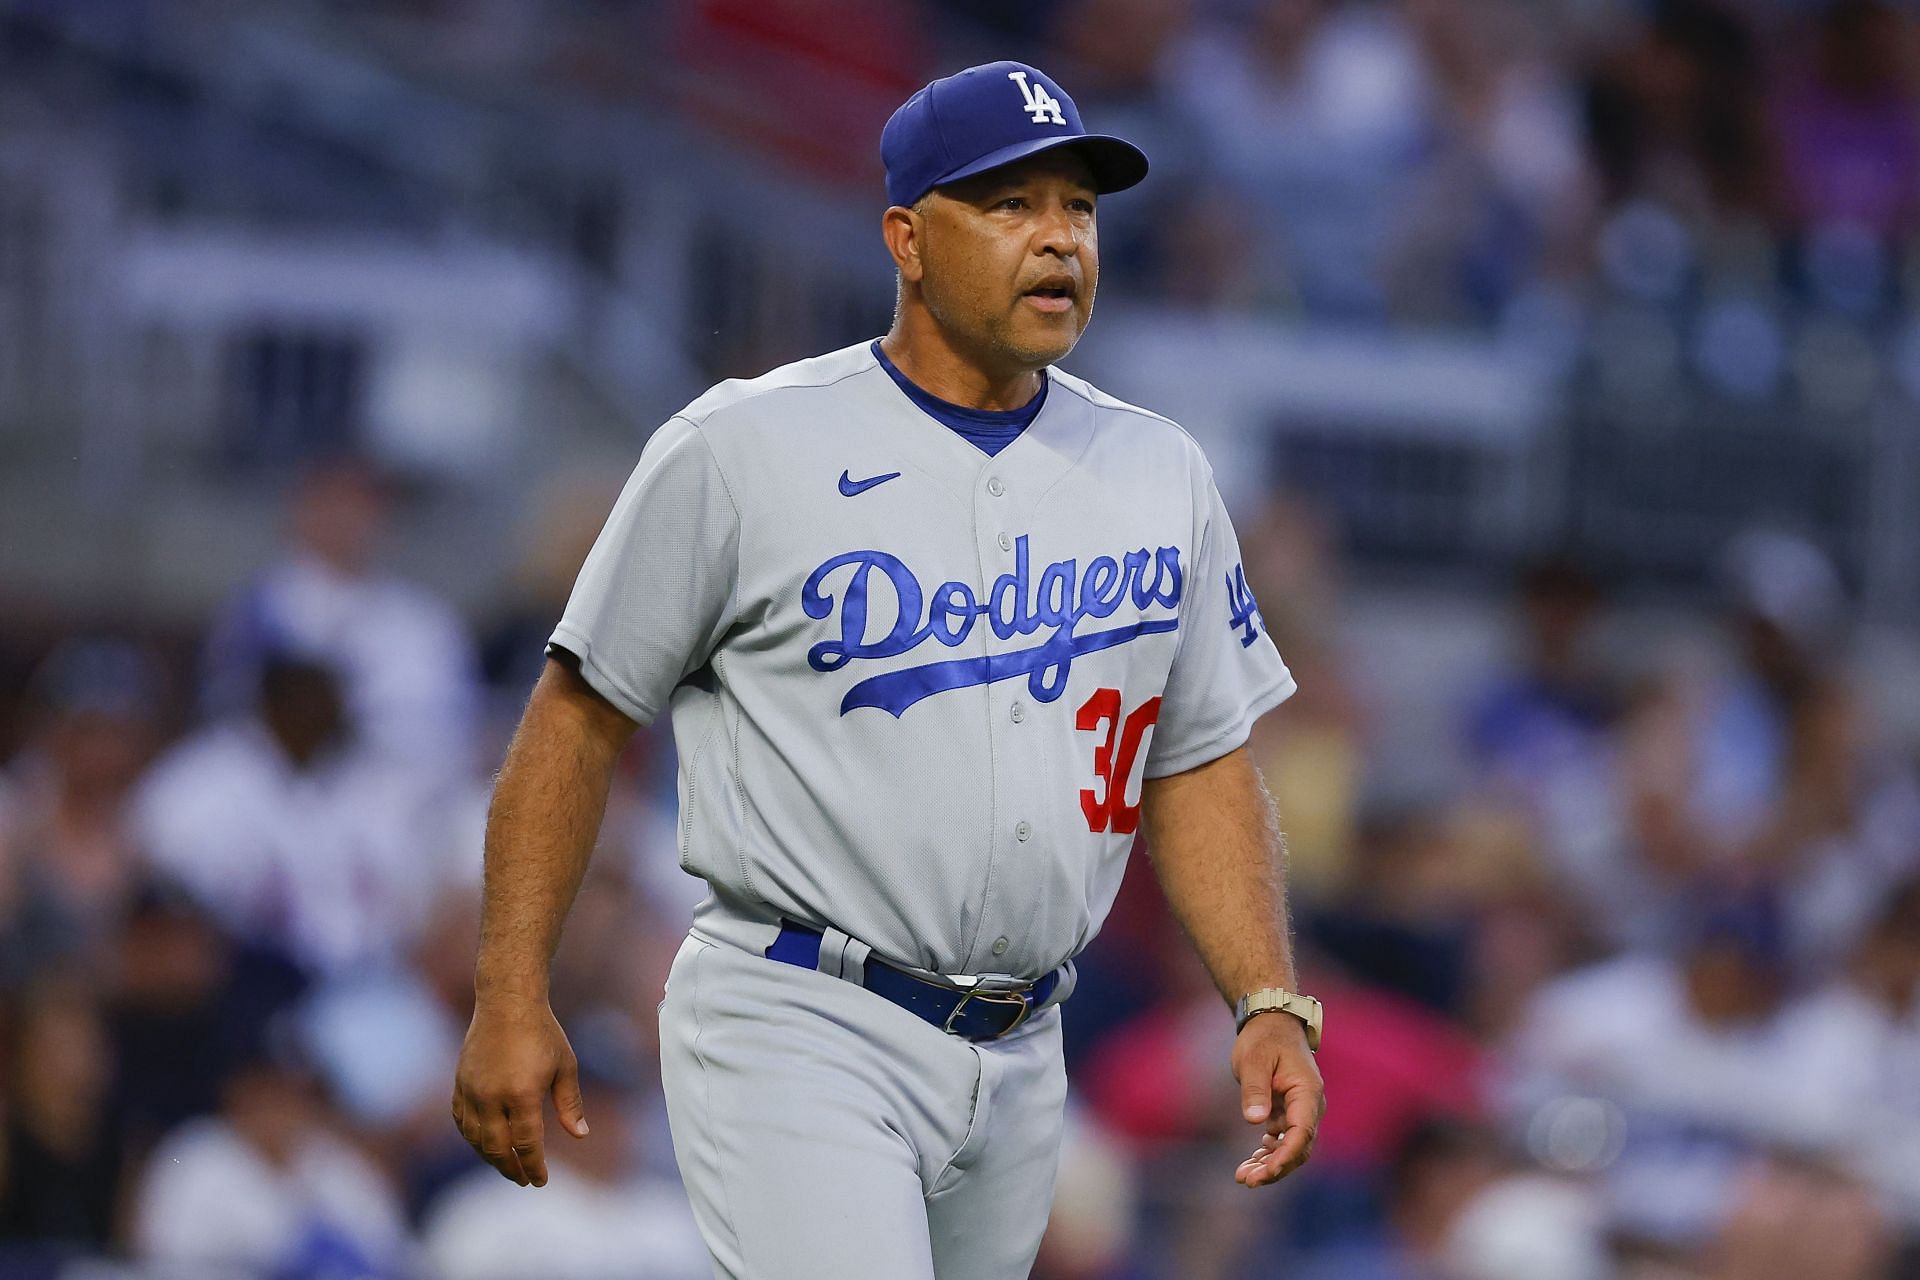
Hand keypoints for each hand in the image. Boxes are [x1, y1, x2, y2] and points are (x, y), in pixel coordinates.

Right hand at [450, 996, 588, 1186]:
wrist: (507, 1002)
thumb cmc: (542, 1033)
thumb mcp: (565, 1066)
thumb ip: (570, 1104)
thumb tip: (580, 1135)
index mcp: (522, 1094)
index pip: (526, 1144)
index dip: (534, 1167)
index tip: (540, 1181)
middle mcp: (492, 1096)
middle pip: (497, 1148)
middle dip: (511, 1169)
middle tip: (524, 1179)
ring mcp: (472, 1090)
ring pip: (475, 1138)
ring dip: (490, 1157)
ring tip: (507, 1165)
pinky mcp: (460, 1083)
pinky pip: (461, 1120)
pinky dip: (472, 1137)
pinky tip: (484, 1143)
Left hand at [1230, 1010, 1323, 1187]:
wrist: (1271, 1024)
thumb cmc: (1264, 1039)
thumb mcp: (1254, 1060)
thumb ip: (1255, 1090)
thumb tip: (1255, 1122)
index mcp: (1307, 1092)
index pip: (1302, 1132)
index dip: (1286, 1156)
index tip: (1268, 1172)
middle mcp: (1310, 1106)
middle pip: (1299, 1147)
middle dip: (1275, 1168)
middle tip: (1248, 1180)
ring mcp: (1300, 1111)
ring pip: (1290, 1147)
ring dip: (1269, 1164)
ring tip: (1243, 1177)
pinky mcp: (1288, 1113)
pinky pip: (1281, 1140)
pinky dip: (1267, 1153)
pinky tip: (1249, 1163)